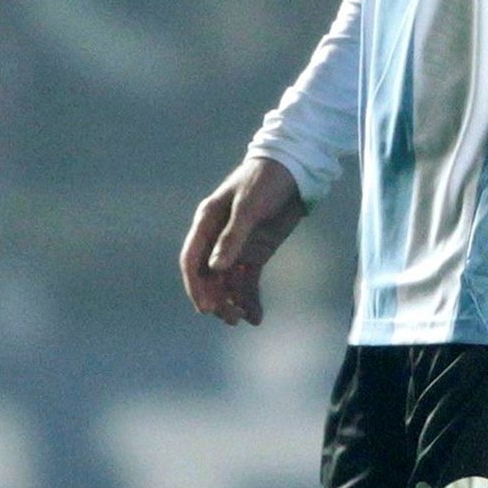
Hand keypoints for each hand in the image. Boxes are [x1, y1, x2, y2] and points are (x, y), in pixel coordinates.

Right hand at [179, 155, 305, 325]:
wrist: (295, 169)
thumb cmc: (265, 180)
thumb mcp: (248, 207)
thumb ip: (232, 237)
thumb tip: (216, 269)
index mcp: (207, 222)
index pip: (192, 261)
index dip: (196, 286)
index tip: (206, 308)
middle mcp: (218, 237)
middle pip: (209, 276)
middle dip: (216, 298)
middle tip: (230, 318)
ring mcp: (237, 246)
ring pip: (228, 282)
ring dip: (233, 301)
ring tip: (243, 318)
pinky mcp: (256, 252)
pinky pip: (248, 280)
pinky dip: (250, 297)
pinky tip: (255, 316)